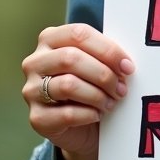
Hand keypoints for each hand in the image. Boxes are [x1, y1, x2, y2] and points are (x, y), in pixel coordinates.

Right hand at [21, 23, 133, 159]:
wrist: (81, 125)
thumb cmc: (91, 85)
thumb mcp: (97, 63)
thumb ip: (105, 55)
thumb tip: (125, 63)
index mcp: (50, 39)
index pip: (79, 34)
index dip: (107, 49)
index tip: (127, 66)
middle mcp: (35, 62)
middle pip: (71, 59)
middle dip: (103, 74)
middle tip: (121, 88)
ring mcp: (31, 90)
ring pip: (68, 85)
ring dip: (98, 95)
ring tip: (112, 102)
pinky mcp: (37, 118)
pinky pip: (66, 113)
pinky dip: (89, 114)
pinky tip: (97, 114)